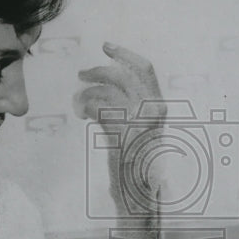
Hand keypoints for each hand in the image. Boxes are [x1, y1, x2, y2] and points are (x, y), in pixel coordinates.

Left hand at [73, 43, 166, 206]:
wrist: (139, 192)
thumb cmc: (138, 162)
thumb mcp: (142, 130)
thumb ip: (133, 107)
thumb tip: (107, 86)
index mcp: (159, 106)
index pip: (145, 68)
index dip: (124, 54)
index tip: (106, 47)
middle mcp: (152, 110)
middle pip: (121, 75)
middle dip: (98, 71)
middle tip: (82, 74)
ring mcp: (137, 121)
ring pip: (106, 92)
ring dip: (87, 94)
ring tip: (79, 101)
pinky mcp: (121, 133)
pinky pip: (97, 109)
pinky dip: (86, 108)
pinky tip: (82, 114)